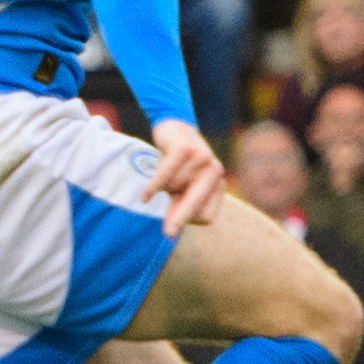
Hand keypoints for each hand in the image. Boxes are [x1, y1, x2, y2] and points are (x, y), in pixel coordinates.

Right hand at [145, 118, 225, 232]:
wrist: (174, 130)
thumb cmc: (178, 167)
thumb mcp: (180, 191)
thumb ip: (178, 210)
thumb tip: (169, 233)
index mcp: (217, 186)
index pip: (205, 217)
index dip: (188, 220)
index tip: (175, 214)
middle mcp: (215, 173)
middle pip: (196, 205)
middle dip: (181, 218)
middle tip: (168, 234)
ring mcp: (202, 158)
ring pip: (174, 187)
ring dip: (162, 186)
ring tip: (163, 175)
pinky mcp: (186, 148)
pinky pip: (165, 175)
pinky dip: (153, 186)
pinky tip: (145, 196)